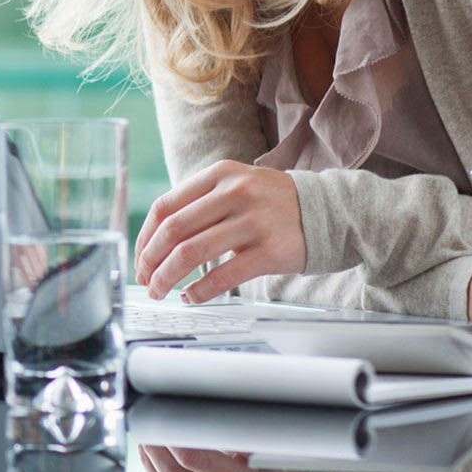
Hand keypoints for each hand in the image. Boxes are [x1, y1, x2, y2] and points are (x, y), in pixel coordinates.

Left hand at [135, 160, 303, 301]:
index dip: (145, 237)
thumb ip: (200, 205)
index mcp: (219, 174)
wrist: (332, 211)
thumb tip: (154, 242)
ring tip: (161, 291)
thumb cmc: (272, 204)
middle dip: (150, 260)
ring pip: (192, 252)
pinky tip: (191, 297)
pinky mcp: (271, 250)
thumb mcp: (236, 186)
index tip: (139, 259)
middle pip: (173, 230)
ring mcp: (254, 221)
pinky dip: (200, 290)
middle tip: (145, 280)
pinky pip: (223, 275)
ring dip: (168, 277)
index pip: (165, 207)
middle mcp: (235, 192)